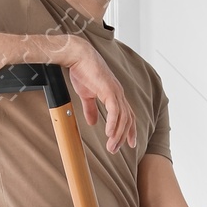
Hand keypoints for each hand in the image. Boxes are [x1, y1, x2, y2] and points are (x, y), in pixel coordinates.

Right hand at [61, 39, 135, 153]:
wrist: (77, 56)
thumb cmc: (82, 71)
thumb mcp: (86, 95)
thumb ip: (90, 109)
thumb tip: (92, 122)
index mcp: (115, 94)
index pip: (128, 115)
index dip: (129, 130)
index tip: (129, 143)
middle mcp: (119, 93)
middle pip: (128, 119)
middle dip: (123, 136)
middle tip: (115, 149)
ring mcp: (115, 91)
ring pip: (123, 117)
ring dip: (118, 134)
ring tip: (111, 146)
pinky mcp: (109, 90)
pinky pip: (115, 110)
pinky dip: (114, 123)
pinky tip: (110, 133)